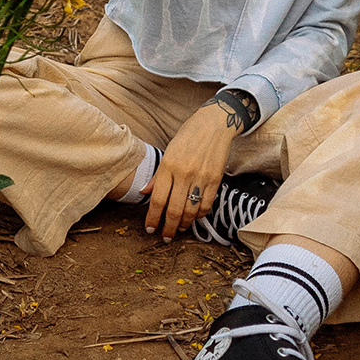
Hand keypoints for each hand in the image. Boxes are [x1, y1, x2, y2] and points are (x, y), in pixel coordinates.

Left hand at [144, 102, 236, 242]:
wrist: (215, 124)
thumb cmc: (188, 136)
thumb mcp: (168, 152)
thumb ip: (158, 175)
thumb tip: (145, 193)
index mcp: (168, 166)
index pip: (157, 199)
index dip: (153, 217)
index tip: (150, 228)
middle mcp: (184, 173)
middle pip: (174, 209)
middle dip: (168, 227)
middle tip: (165, 236)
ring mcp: (201, 177)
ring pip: (190, 210)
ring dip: (184, 224)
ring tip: (179, 229)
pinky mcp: (215, 180)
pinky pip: (206, 204)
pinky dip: (199, 215)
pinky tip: (194, 217)